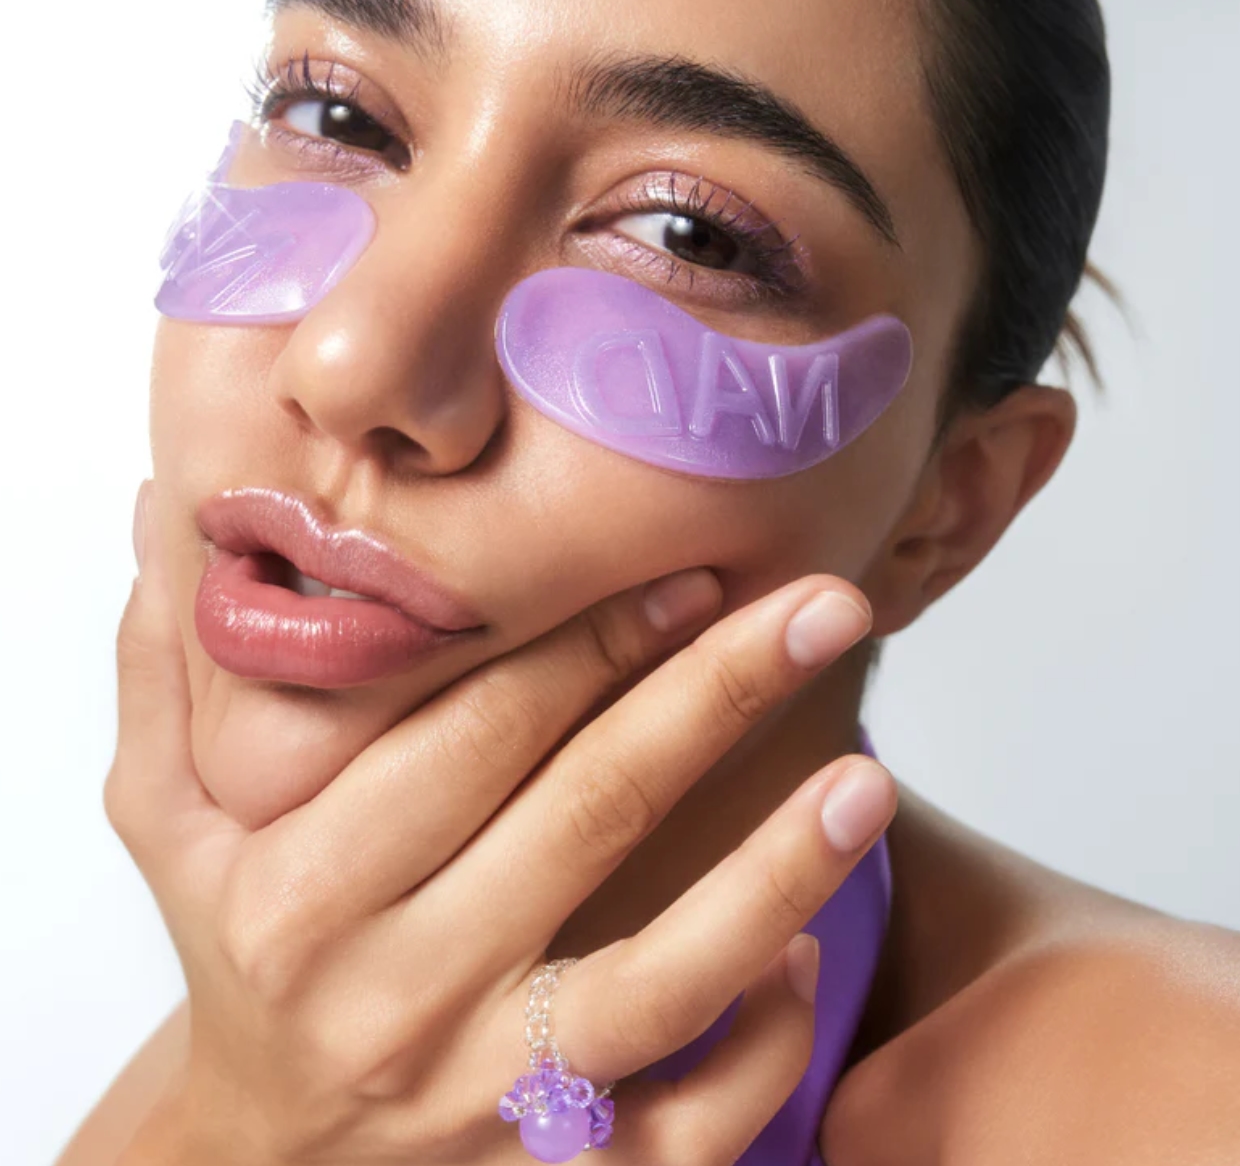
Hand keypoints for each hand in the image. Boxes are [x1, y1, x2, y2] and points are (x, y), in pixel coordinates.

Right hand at [108, 480, 896, 1164]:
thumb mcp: (165, 822)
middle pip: (586, 818)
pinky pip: (687, 1128)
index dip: (589, 643)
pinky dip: (762, 1046)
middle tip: (818, 607)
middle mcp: (397, 994)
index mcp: (307, 888)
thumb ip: (166, 669)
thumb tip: (166, 512)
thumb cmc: (230, 958)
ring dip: (775, 872)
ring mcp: (482, 1104)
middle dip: (711, 698)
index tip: (689, 573)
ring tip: (866, 778)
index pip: (472, 736)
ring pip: (661, 980)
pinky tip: (807, 956)